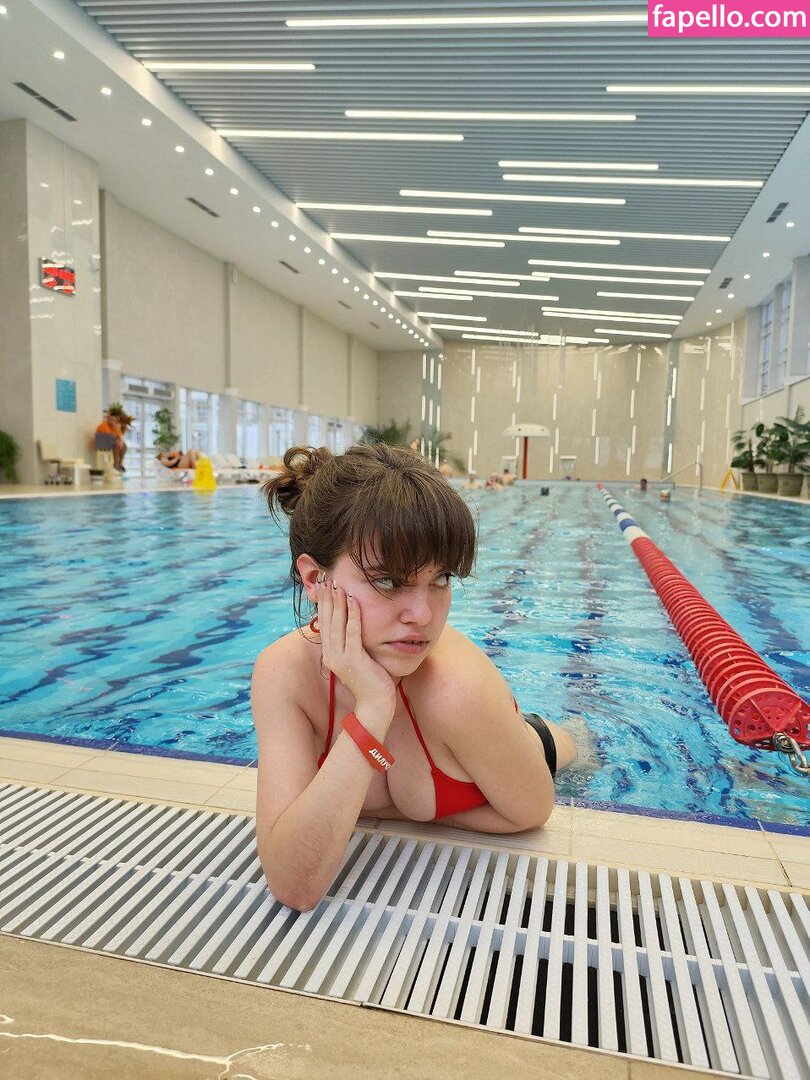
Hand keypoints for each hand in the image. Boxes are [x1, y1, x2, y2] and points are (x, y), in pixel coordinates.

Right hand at [316, 575, 395, 713]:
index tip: (323, 585)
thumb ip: (351, 642)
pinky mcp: (354, 660)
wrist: (376, 704)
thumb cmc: (371, 679)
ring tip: (337, 584)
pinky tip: (354, 600)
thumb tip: (351, 623)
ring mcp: (341, 658)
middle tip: (326, 578)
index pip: (324, 623)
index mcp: (330, 653)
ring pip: (337, 624)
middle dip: (327, 598)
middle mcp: (331, 655)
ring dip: (337, 602)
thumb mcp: (357, 657)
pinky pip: (353, 632)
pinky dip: (353, 615)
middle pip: (326, 620)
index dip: (323, 603)